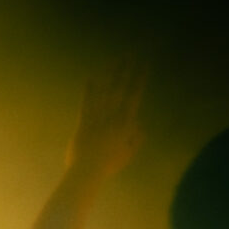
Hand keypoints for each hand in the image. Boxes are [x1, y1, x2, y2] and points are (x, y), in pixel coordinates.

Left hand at [70, 60, 145, 176]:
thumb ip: (136, 139)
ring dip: (109, 75)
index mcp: (125, 125)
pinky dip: (89, 90)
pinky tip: (91, 77)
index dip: (139, 79)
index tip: (144, 65)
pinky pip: (87, 103)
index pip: (134, 96)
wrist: (87, 173)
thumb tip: (141, 124)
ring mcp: (97, 120)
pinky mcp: (83, 124)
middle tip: (130, 54)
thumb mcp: (127, 155)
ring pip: (105, 93)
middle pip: (120, 89)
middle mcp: (112, 118)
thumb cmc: (108, 167)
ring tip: (114, 61)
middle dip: (126, 70)